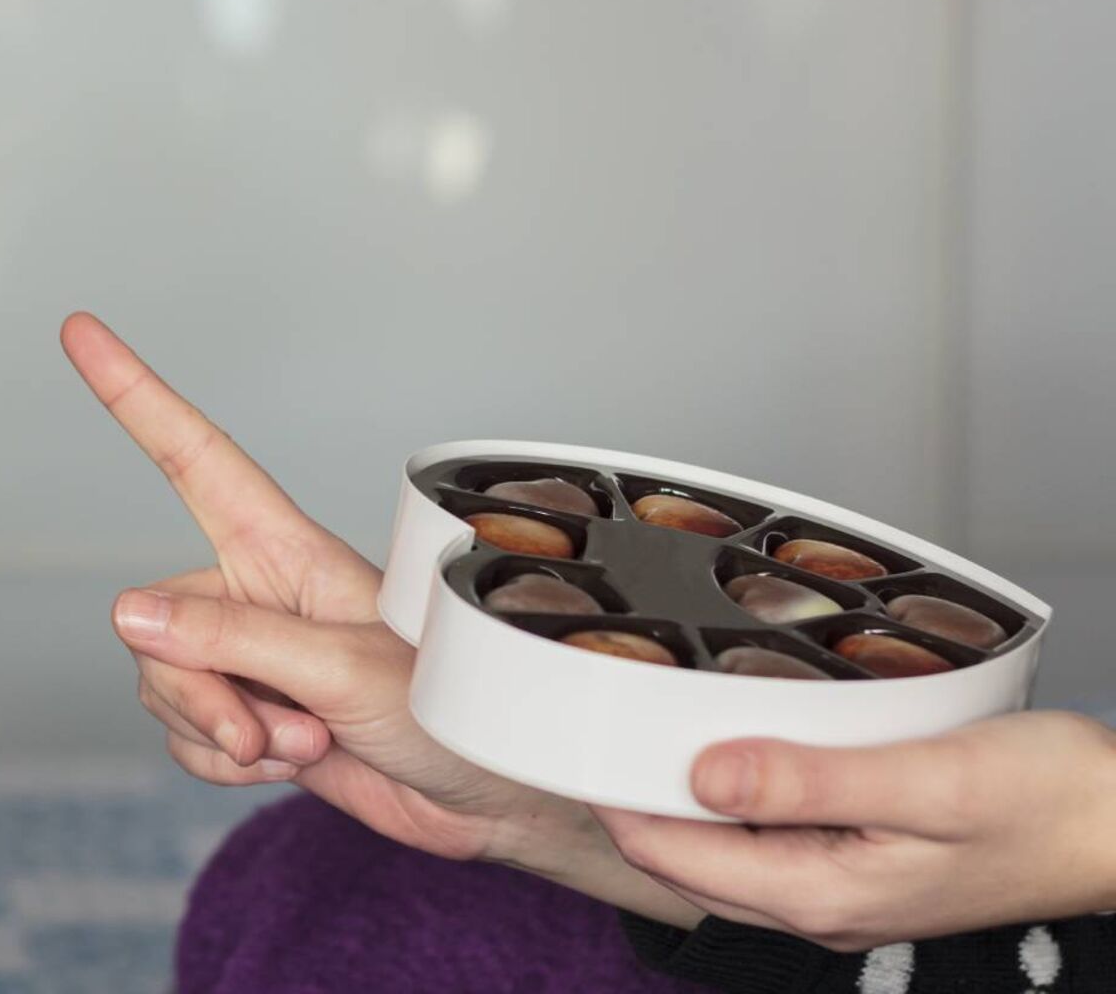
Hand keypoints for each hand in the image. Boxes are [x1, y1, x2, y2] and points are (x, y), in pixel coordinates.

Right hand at [61, 311, 700, 925]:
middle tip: (264, 730)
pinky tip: (287, 765)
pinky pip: (183, 736)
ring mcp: (248, 659)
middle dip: (196, 690)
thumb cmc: (449, 709)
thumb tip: (128, 613)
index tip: (82, 332)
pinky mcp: (247, 716)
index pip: (194, 458)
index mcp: (285, 550)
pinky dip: (223, 765)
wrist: (484, 799)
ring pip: (162, 685)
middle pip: (155, 622)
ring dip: (220, 734)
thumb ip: (232, 641)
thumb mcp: (341, 669)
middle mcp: (255, 595)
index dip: (136, 395)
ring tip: (301, 743)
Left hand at [594, 710, 1115, 950]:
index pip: (673, 854)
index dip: (614, 796)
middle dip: (632, 798)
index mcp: (822, 893)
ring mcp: (838, 892)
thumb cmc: (1051, 801)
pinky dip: (733, 798)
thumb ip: (811, 781)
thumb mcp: (929, 781)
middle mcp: (818, 905)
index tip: (575, 736)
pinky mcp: (860, 868)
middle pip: (685, 858)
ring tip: (643, 726)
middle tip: (594, 720)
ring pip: (722, 850)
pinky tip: (731, 750)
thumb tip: (703, 776)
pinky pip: (767, 840)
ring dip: (680, 798)